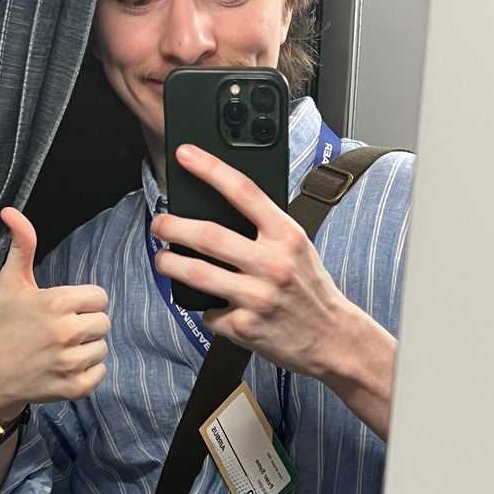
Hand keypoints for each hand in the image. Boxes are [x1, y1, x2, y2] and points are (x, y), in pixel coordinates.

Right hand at [0, 208, 109, 419]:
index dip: (83, 302)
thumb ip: (21, 246)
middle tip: (61, 330)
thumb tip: (11, 212)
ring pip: (103, 347)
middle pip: (104, 321)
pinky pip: (100, 372)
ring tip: (61, 349)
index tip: (63, 309)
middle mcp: (66, 332)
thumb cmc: (4, 324)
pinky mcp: (75, 387)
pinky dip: (87, 372)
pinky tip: (64, 367)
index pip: (99, 296)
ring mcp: (70, 362)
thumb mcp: (11, 283)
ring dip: (87, 348)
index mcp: (56, 303)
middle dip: (86, 324)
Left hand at [149, 145, 376, 380]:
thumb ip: (266, 229)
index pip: (244, 191)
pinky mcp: (245, 327)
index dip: (210, 169)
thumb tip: (219, 209)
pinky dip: (204, 308)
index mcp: (287, 236)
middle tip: (160, 224)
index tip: (185, 155)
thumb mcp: (298, 247)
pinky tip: (210, 305)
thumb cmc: (311, 289)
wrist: (333, 338)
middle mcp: (272, 264)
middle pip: (208, 235)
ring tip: (162, 260)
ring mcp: (257, 297)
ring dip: (169, 264)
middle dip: (173, 226)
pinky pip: (208, 313)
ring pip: (197, 274)